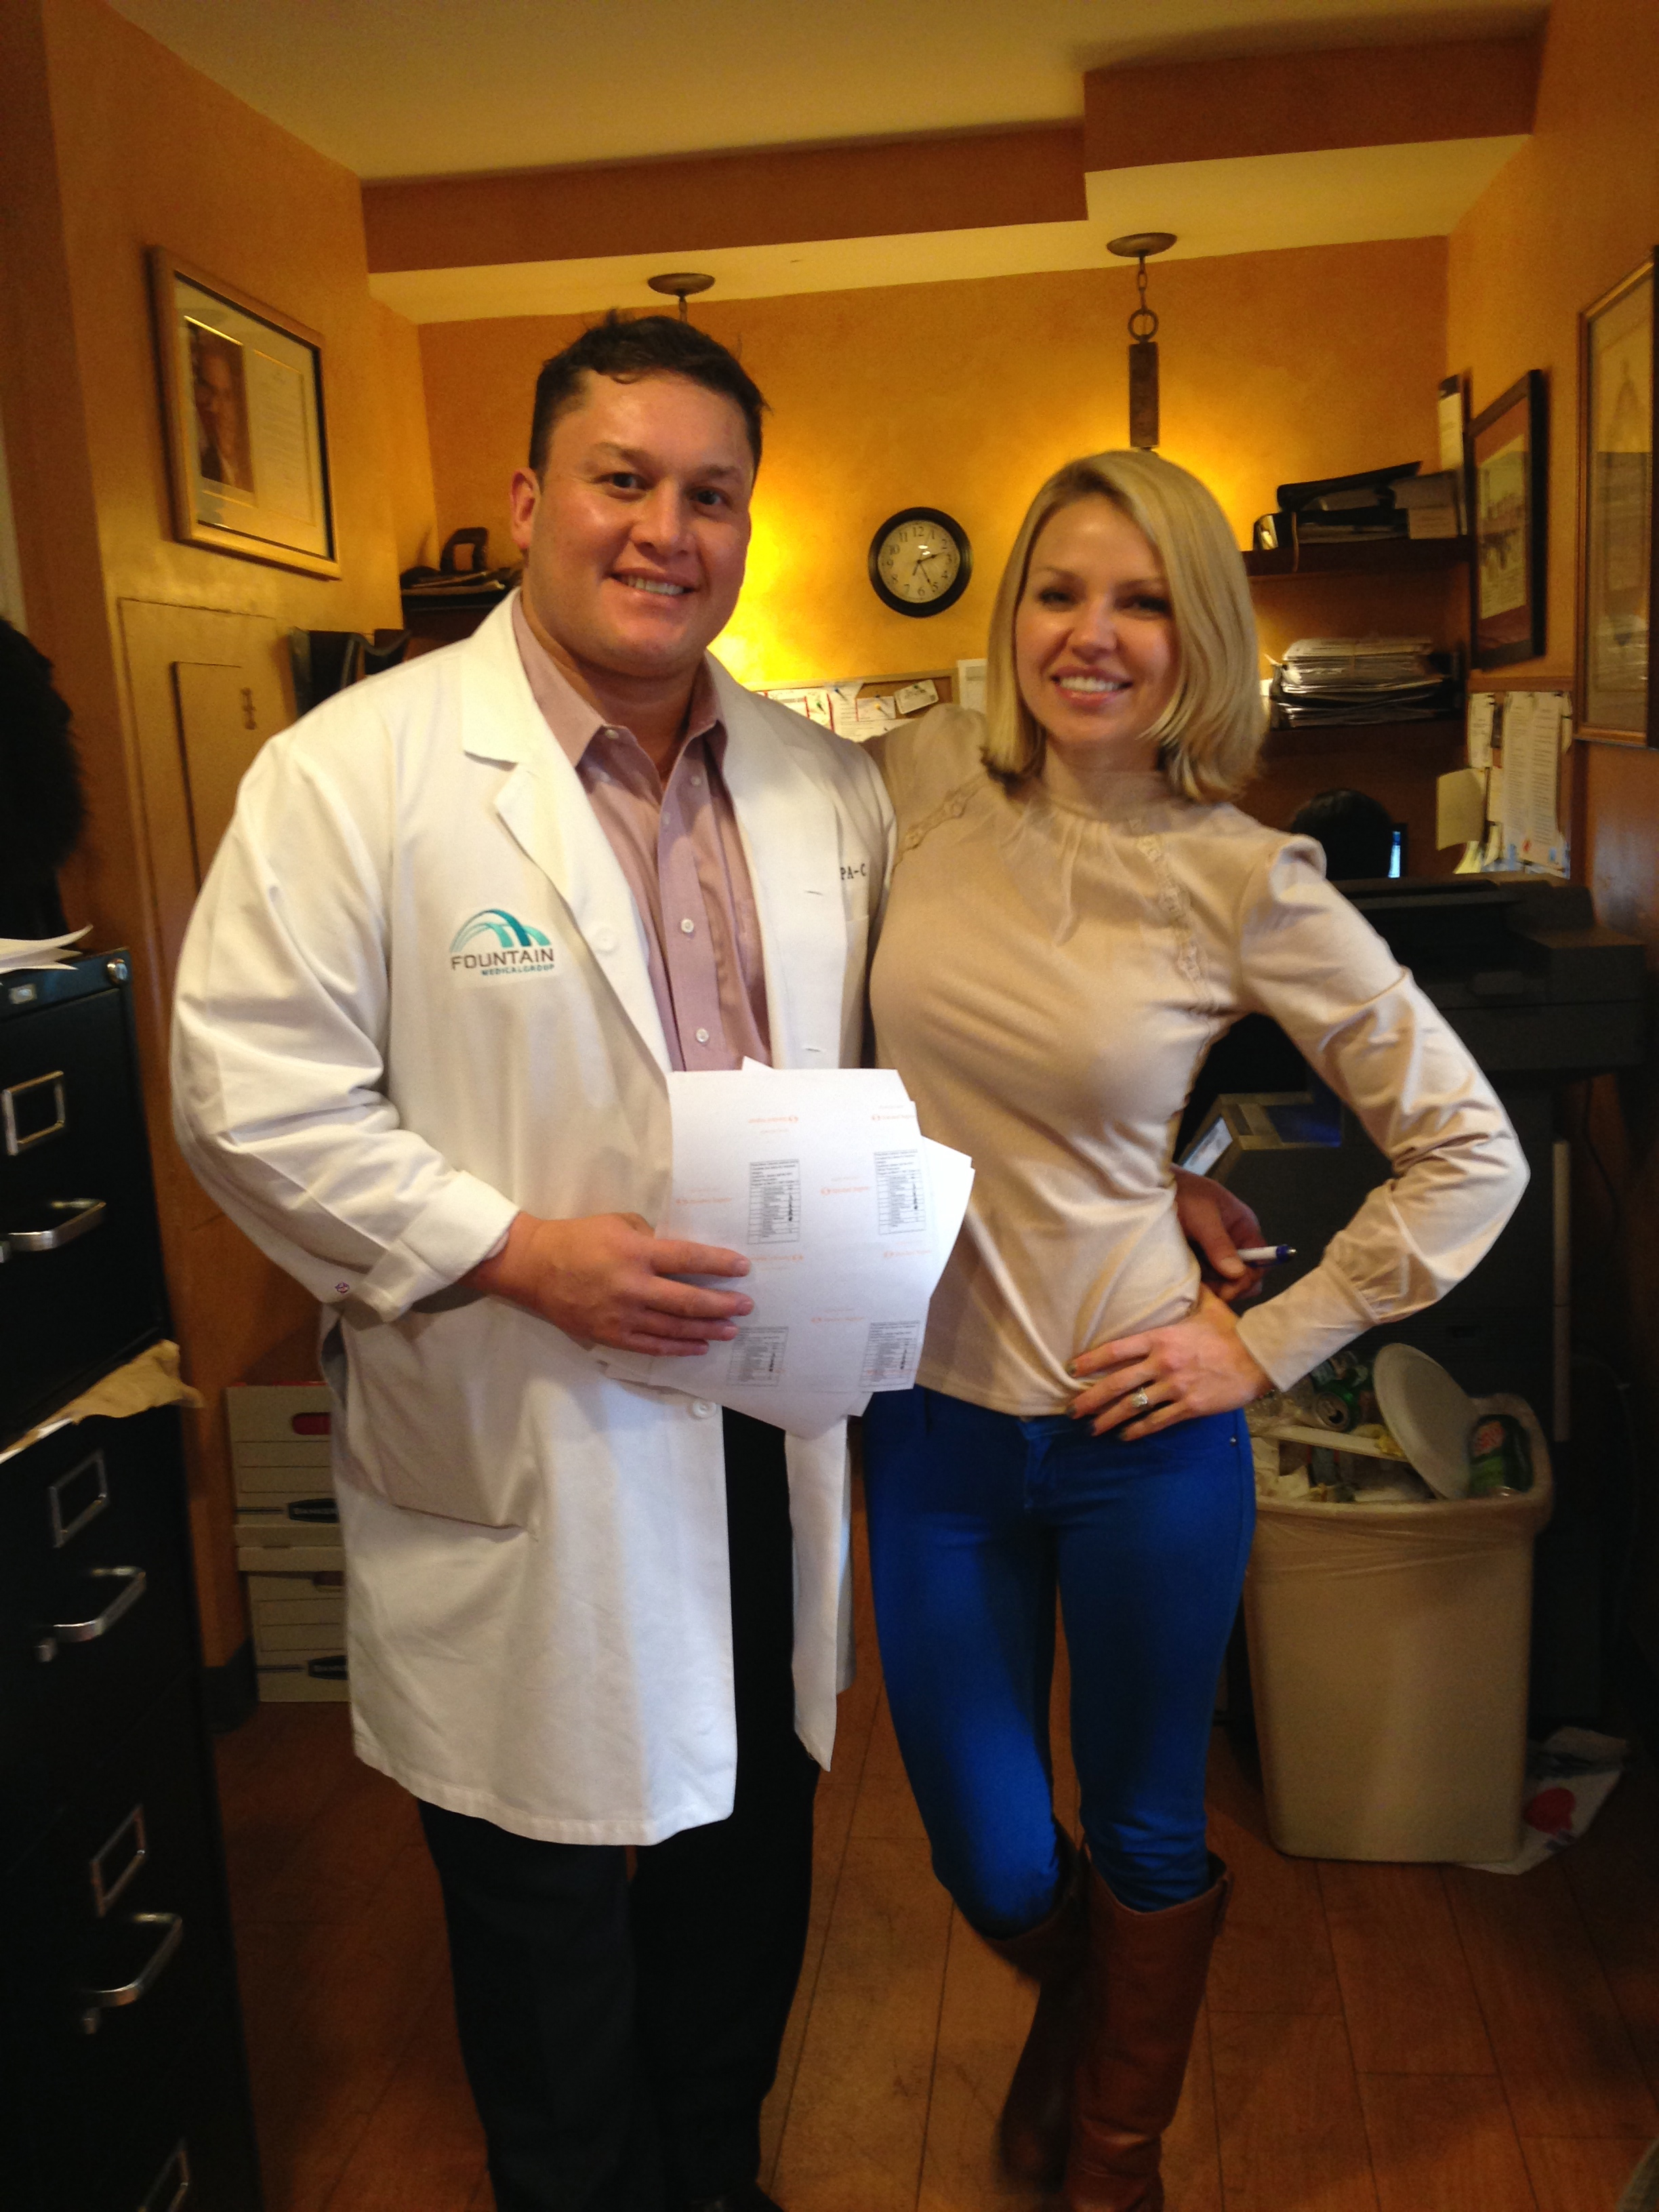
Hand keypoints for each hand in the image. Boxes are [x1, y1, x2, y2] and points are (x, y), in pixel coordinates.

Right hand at [464, 1211, 752, 1355]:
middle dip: (722, 1304)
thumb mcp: (617, 1223)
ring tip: (731, 1330)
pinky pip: (651, 1345)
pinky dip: (678, 1347)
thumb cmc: (578, 1238)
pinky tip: (698, 1347)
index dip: (719, 1264)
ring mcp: (622, 1315)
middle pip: (688, 1300)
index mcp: (636, 1253)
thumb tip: (677, 1254)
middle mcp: (633, 1287)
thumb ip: (649, 1237)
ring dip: (706, 1330)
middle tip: (746, 1306)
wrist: (534, 1266)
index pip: (688, 1259)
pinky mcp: (611, 1335)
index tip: (743, 1268)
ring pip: (674, 1327)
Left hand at [1069, 1287, 1270, 1438]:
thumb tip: (1187, 1272)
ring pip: (1133, 1406)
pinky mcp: (1189, 1407)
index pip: (1116, 1349)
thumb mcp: (1210, 1306)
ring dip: (1109, 1419)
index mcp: (1161, 1338)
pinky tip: (1125, 1436)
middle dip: (1091, 1398)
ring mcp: (1174, 1388)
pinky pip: (1157, 1421)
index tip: (1071, 1368)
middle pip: (1117, 1383)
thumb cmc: (1233, 1331)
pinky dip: (1138, 1430)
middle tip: (1072, 1410)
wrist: (1259, 1358)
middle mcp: (1162, 1364)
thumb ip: (1192, 1293)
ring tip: (1092, 1429)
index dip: (1091, 1360)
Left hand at [1171, 1166, 1266, 1306]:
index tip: (1225, 1291)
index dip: (1247, 1279)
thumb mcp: (1201, 1216)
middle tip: (1206, 1292)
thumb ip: (1218, 1243)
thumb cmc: (1182, 1193)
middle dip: (1230, 1288)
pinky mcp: (1198, 1258)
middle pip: (1245, 1276)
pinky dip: (1200, 1285)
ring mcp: (1216, 1251)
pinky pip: (1207, 1278)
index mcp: (1244, 1227)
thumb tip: (1237, 1273)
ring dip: (1212, 1288)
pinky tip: (1187, 1284)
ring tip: (1193, 1288)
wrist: (1152, 1186)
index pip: (1260, 1262)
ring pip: (1224, 1281)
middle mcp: (1234, 1242)